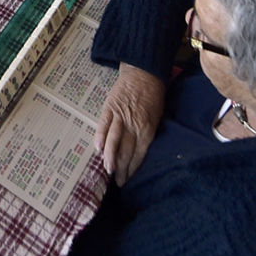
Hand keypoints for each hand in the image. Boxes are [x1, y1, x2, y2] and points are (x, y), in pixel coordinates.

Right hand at [96, 65, 165, 186]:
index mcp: (147, 128)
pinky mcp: (110, 107)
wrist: (143, 73)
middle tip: (117, 182)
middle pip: (126, 151)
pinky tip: (98, 149)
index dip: (132, 168)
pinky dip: (100, 137)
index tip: (127, 180)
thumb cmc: (153, 96)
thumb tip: (139, 152)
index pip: (139, 154)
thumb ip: (147, 134)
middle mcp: (134, 125)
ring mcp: (120, 116)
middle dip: (121, 168)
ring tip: (107, 170)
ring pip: (114, 140)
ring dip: (110, 157)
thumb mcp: (157, 117)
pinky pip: (103, 125)